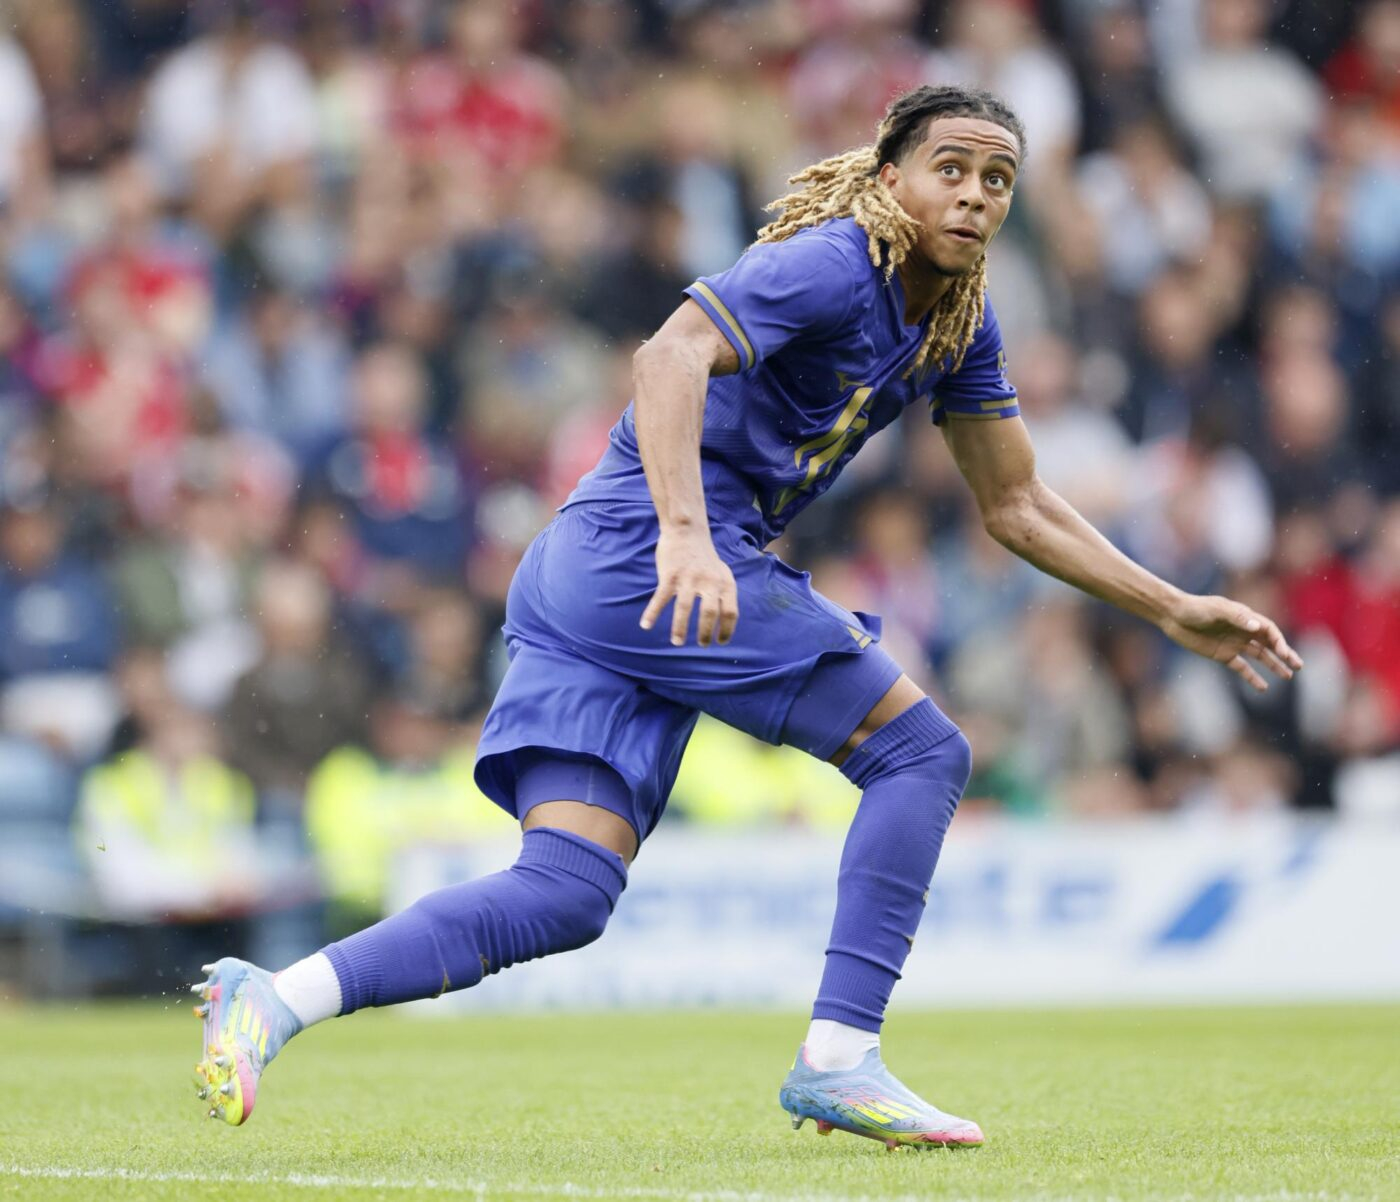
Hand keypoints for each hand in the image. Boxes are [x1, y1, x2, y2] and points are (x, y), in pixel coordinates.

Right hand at [639, 525, 738, 646]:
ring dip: (680, 628)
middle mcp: (709, 581)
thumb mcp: (722, 573)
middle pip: (710, 613)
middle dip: (705, 633)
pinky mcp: (670, 575)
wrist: (686, 532)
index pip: (730, 612)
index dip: (726, 630)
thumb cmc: (704, 557)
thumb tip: (726, 622)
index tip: (720, 642)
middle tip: (701, 645)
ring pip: (684, 608)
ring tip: (677, 642)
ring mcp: (689, 578)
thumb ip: (724, 594)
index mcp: (725, 583)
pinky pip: (660, 599)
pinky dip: (652, 613)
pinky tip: (646, 625)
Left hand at [1160, 594, 1303, 691]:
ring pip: (1260, 656)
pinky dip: (1252, 677)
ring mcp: (1234, 643)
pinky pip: (1242, 668)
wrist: (1173, 616)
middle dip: (1284, 654)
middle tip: (1298, 666)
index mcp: (1245, 618)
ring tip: (1288, 676)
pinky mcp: (1223, 655)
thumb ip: (1237, 618)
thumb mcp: (1217, 610)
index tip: (1285, 653)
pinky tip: (1263, 688)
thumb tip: (1257, 628)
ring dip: (1274, 666)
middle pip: (1270, 644)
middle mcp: (1244, 631)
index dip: (1279, 642)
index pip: (1269, 630)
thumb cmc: (1196, 608)